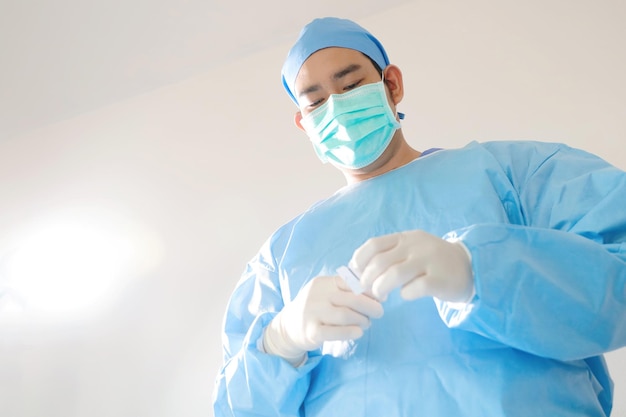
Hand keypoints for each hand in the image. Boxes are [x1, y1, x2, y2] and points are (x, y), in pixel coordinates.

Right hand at [263, 276, 383, 364]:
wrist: (289, 326)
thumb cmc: (316, 308)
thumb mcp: (327, 293)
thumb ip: (348, 290)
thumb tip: (379, 293)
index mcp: (323, 283)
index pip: (351, 283)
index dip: (369, 290)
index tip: (380, 298)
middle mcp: (317, 296)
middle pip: (352, 299)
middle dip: (371, 306)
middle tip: (379, 313)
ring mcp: (313, 314)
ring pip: (346, 316)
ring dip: (362, 321)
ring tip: (366, 324)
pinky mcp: (311, 332)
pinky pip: (335, 332)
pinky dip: (351, 332)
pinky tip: (358, 333)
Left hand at [349, 230, 473, 302]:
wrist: (469, 267)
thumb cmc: (431, 262)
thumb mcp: (411, 250)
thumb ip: (389, 255)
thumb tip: (358, 271)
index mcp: (405, 237)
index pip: (374, 245)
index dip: (359, 260)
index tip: (357, 274)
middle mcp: (416, 246)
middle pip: (380, 262)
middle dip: (367, 279)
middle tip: (367, 290)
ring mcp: (428, 261)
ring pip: (394, 275)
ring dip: (380, 288)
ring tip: (380, 296)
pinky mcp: (439, 280)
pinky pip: (413, 288)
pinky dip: (405, 294)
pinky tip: (406, 295)